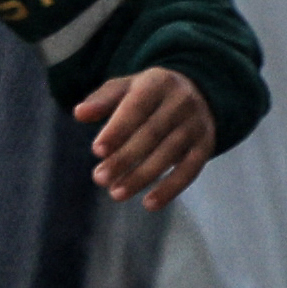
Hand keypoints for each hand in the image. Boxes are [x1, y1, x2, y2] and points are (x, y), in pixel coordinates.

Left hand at [80, 66, 217, 210]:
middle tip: (100, 178)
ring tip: (116, 193)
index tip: (97, 150)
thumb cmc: (147, 94)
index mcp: (158, 83)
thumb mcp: (125, 88)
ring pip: (170, 153)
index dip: (118, 129)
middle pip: (152, 133)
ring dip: (143, 176)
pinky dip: (171, 188)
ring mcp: (196, 124)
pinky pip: (191, 169)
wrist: (196, 91)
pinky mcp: (206, 145)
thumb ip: (101, 100)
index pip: (136, 107)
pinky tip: (149, 203)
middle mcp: (182, 102)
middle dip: (125, 158)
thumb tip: (79, 113)